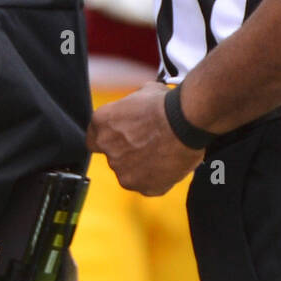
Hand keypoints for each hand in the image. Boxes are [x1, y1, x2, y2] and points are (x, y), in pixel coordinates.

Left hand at [86, 81, 203, 195]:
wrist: (187, 123)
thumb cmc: (166, 105)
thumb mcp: (141, 93)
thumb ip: (130, 108)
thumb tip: (136, 109)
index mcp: (102, 124)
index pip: (93, 137)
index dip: (109, 136)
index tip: (120, 135)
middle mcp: (109, 150)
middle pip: (112, 155)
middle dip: (126, 151)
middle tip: (147, 141)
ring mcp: (125, 172)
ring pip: (129, 172)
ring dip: (140, 165)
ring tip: (161, 151)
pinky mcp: (145, 188)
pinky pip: (148, 185)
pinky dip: (156, 177)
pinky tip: (167, 163)